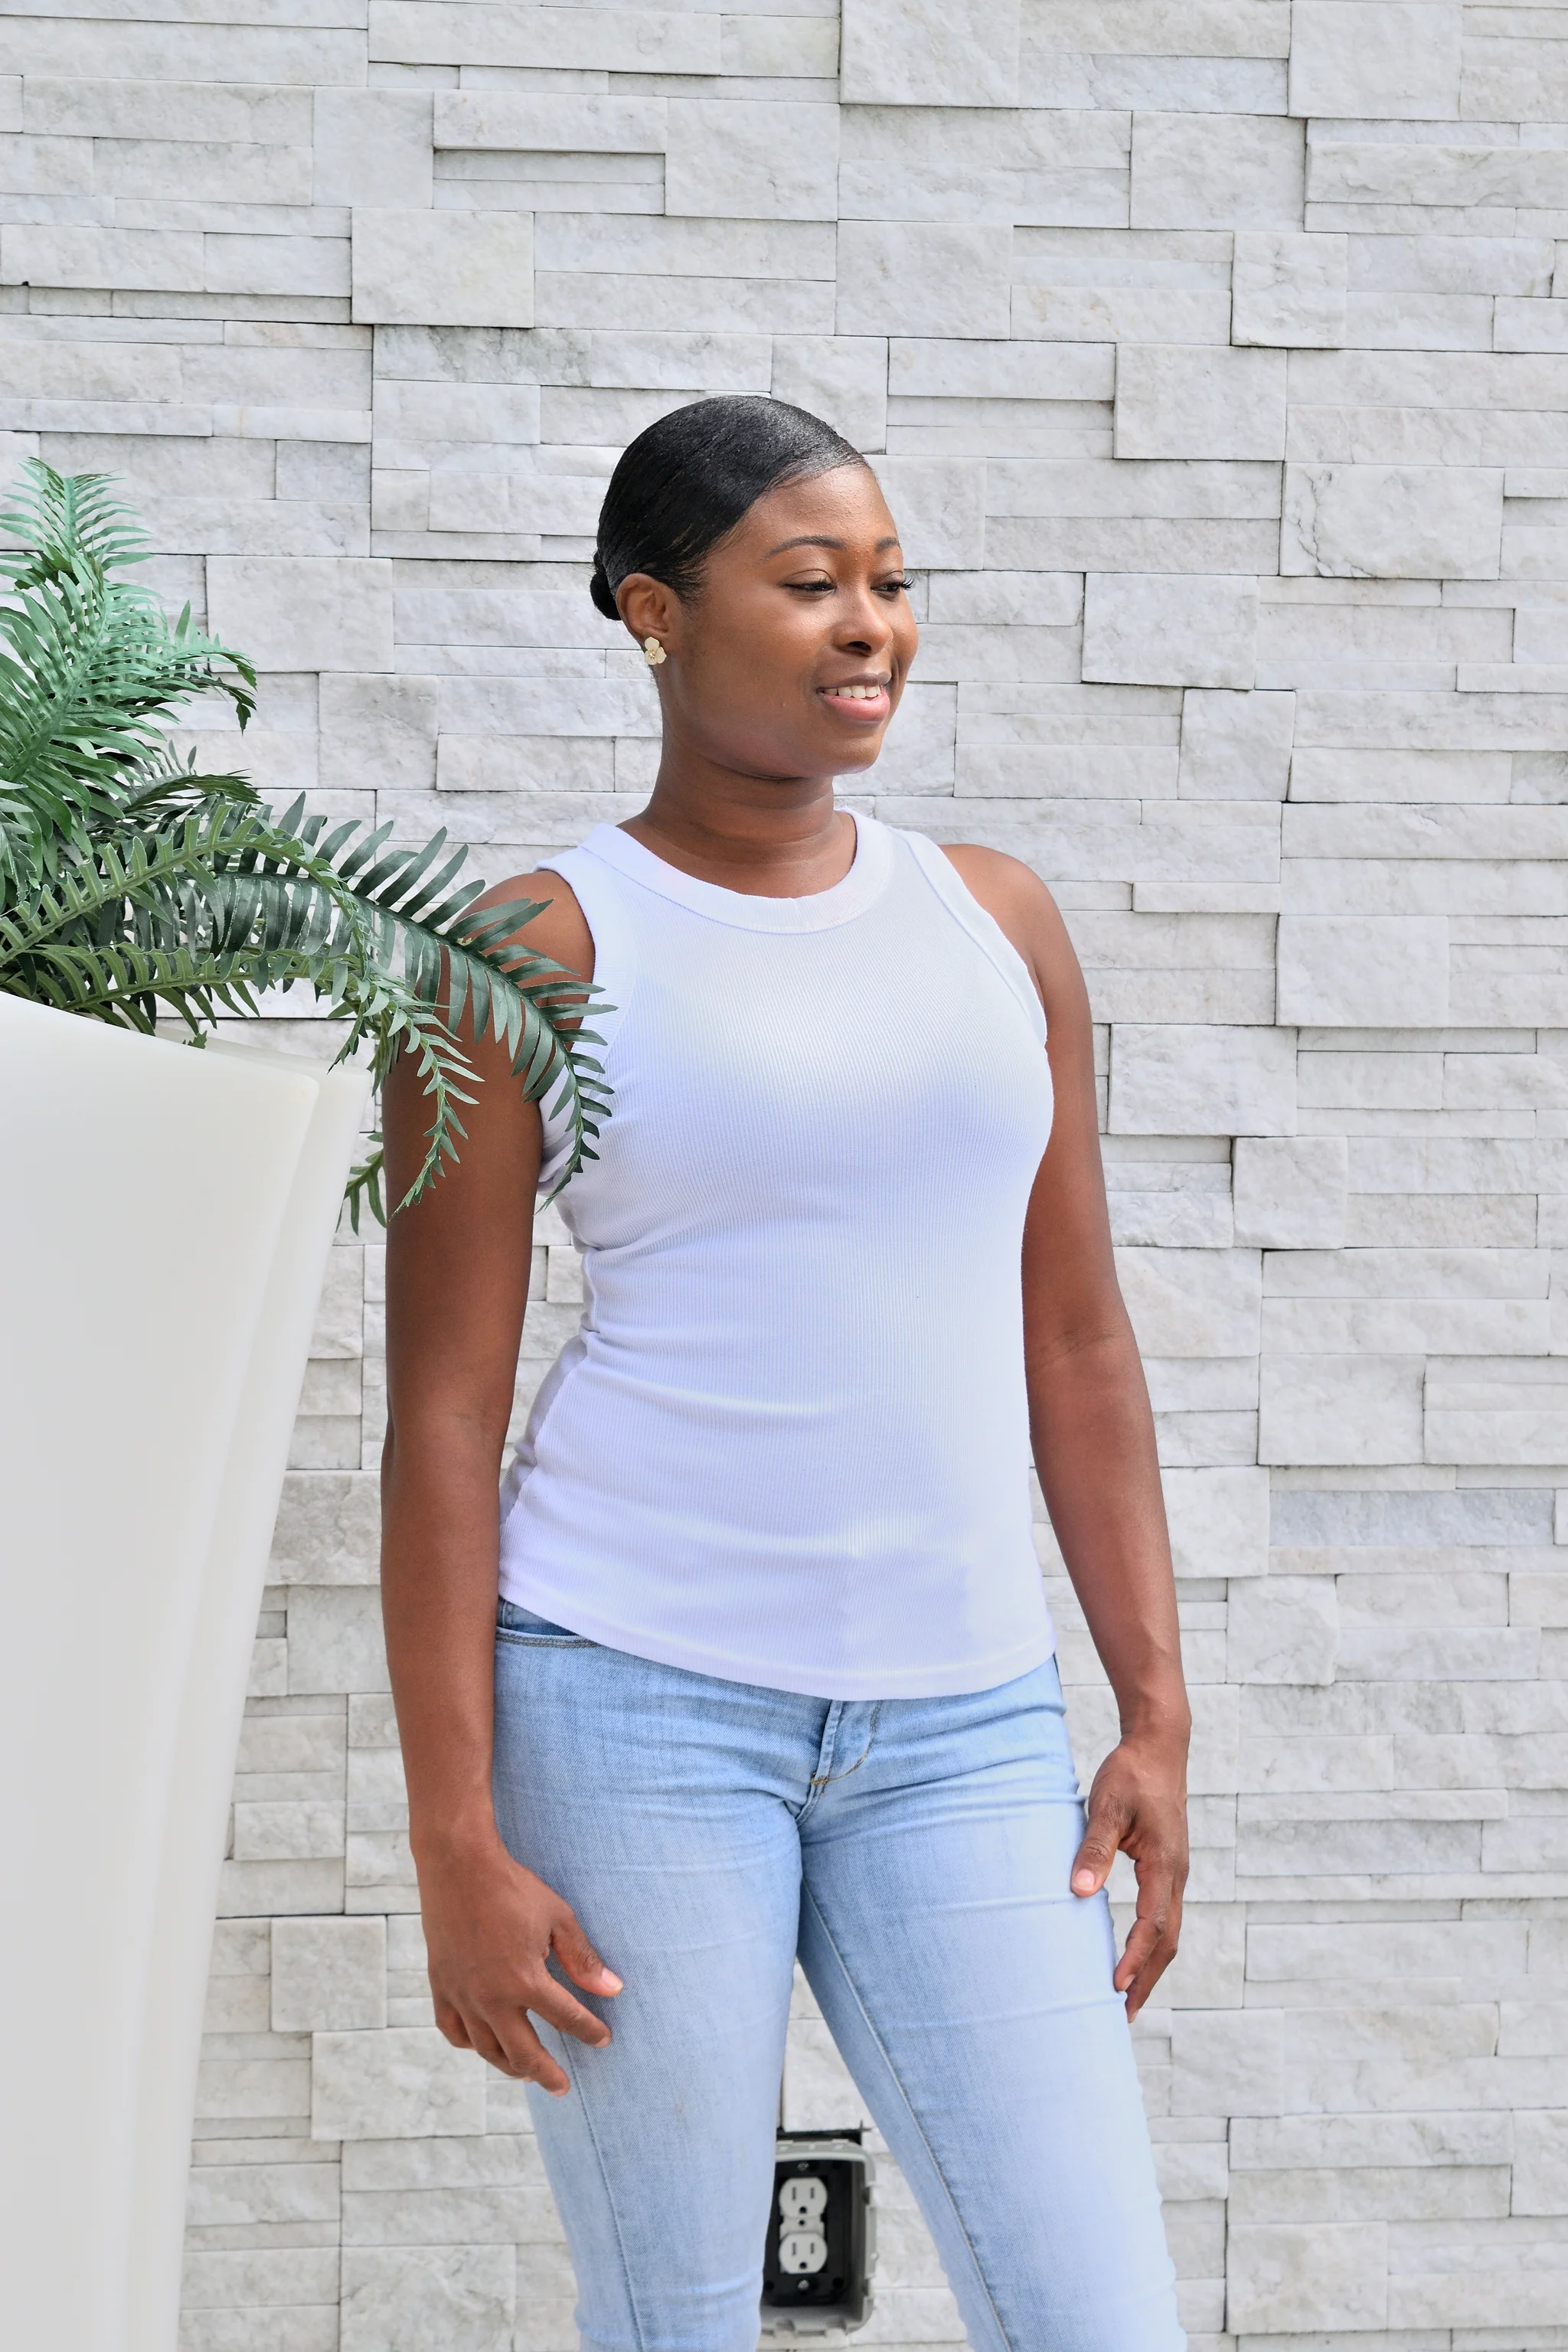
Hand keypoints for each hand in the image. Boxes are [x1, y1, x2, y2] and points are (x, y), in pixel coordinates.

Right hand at [418, 1835, 621, 2095]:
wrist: (458, 1865)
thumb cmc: (512, 1888)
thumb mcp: (558, 1917)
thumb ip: (582, 1958)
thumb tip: (613, 1990)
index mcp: (524, 1980)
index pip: (566, 2019)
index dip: (589, 2032)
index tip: (603, 2040)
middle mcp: (491, 1997)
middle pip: (524, 2053)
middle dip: (547, 2073)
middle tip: (562, 2086)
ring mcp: (462, 1995)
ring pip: (487, 2049)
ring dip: (510, 2066)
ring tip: (527, 2071)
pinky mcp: (441, 1986)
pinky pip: (453, 2030)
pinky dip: (470, 2043)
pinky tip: (484, 2044)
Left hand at [1069, 1730, 1188, 2018]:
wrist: (1159, 1747)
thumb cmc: (1131, 1773)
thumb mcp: (1108, 1806)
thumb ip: (1095, 1848)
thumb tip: (1080, 1891)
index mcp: (1165, 1864)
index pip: (1153, 1924)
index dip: (1135, 1959)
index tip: (1115, 1987)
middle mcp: (1177, 1875)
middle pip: (1168, 1940)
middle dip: (1148, 1979)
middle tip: (1123, 2014)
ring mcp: (1176, 1873)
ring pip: (1169, 1931)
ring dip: (1151, 1965)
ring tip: (1126, 1996)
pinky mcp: (1168, 1867)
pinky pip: (1164, 1915)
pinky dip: (1151, 1942)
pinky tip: (1131, 1952)